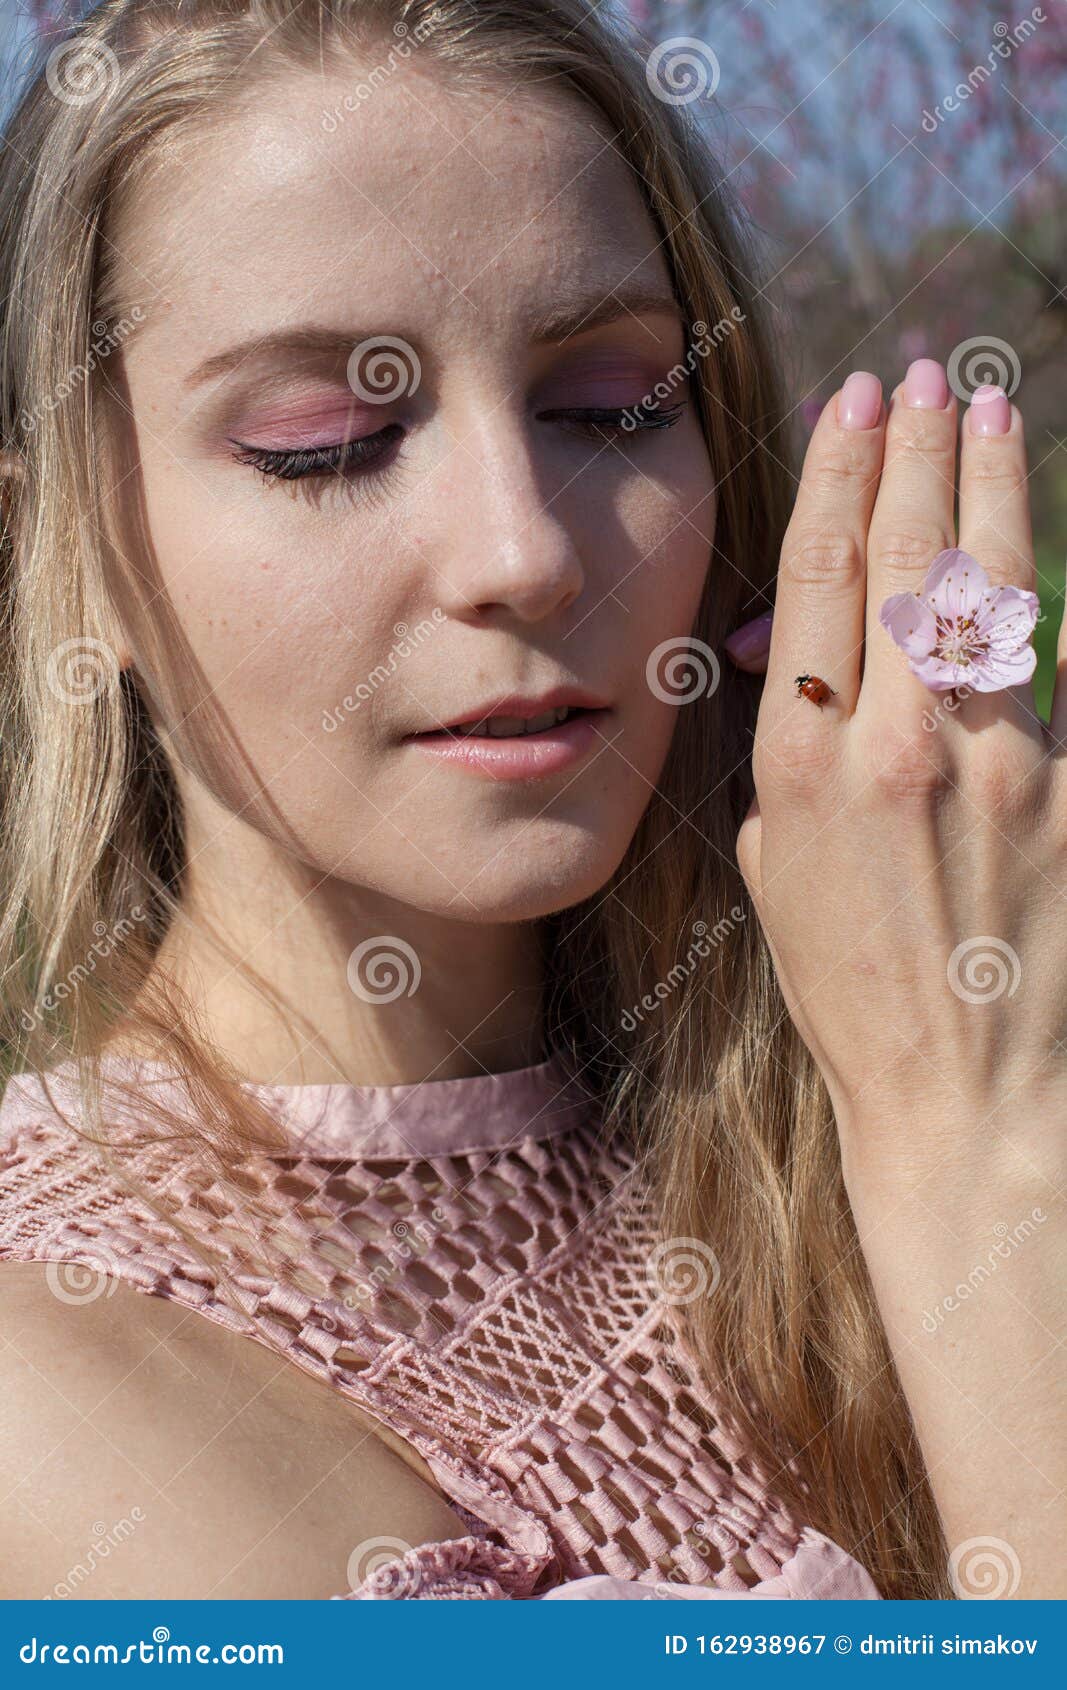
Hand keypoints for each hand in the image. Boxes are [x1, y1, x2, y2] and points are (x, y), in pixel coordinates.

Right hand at [728, 362, 1065, 1180]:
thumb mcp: (777, 880)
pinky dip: (1038, 603)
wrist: (966, 1097)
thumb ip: (787, 771)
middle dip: (913, 452)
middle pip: (902, 560)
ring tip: (986, 407)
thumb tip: (805, 688)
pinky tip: (1034, 551)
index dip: (837, 478)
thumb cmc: (852, 997)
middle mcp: (895, 749)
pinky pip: (1050, 673)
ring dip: (987, 487)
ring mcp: (993, 766)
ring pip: (987, 589)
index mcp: (803, 770)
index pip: (818, 582)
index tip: (854, 405)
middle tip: (921, 377)